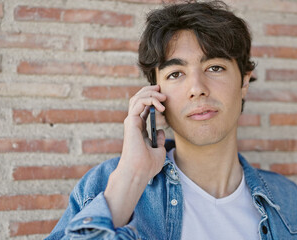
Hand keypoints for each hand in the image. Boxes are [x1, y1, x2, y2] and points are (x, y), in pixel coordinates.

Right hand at [104, 85, 166, 227]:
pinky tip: (160, 105)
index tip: (165, 99)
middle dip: (150, 91)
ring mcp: (131, 121)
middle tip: (161, 89)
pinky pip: (138, 103)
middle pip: (138, 99)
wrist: (139, 172)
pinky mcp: (131, 122)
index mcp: (139, 129)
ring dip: (151, 93)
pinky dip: (149, 100)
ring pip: (137, 98)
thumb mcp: (158, 151)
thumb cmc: (147, 166)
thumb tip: (161, 131)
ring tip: (163, 96)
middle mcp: (134, 123)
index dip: (153, 100)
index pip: (144, 108)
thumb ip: (158, 140)